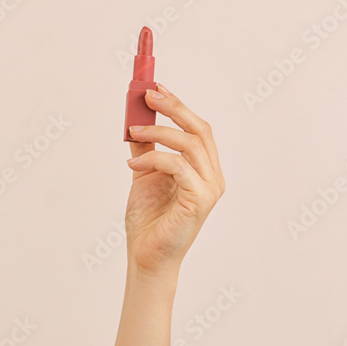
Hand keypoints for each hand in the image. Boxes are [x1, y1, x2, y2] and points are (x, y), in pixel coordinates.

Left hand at [124, 84, 224, 276]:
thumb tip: (136, 121)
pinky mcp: (200, 199)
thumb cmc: (149, 221)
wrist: (146, 257)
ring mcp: (210, 188)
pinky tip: (133, 167)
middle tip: (148, 95)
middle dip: (174, 108)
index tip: (156, 88)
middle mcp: (213, 176)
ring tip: (133, 133)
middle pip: (200, 130)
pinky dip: (154, 160)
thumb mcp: (144, 176)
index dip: (179, 105)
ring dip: (158, 133)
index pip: (198, 129)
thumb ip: (146, 150)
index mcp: (204, 169)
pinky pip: (178, 166)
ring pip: (190, 144)